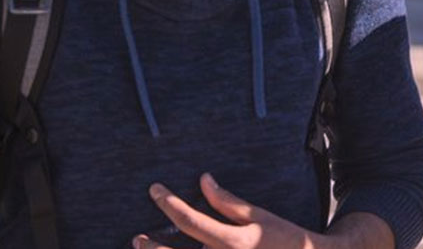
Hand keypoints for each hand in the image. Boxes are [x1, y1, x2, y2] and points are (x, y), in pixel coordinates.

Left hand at [132, 174, 318, 248]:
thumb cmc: (284, 237)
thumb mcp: (258, 216)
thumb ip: (227, 202)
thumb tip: (203, 180)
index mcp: (233, 241)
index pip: (189, 220)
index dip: (168, 202)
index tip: (154, 189)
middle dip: (152, 247)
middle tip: (137, 238)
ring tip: (146, 248)